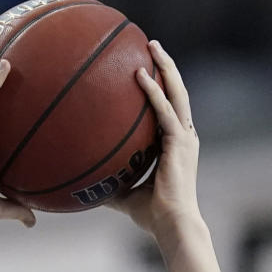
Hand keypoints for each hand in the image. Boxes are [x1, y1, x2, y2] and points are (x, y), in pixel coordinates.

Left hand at [119, 40, 200, 240]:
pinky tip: (140, 75)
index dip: (163, 87)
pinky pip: (164, 111)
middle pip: (178, 92)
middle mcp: (185, 137)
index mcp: (177, 145)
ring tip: (151, 46)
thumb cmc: (153, 216)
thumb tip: (85, 188)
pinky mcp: (180, 143)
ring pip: (177, 93)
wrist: (172, 225)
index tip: (149, 69)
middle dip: (166, 66)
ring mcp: (185, 138)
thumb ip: (111, 187)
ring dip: (165, 67)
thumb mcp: (126, 197)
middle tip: (151, 45)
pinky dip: (153, 91)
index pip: (171, 109)